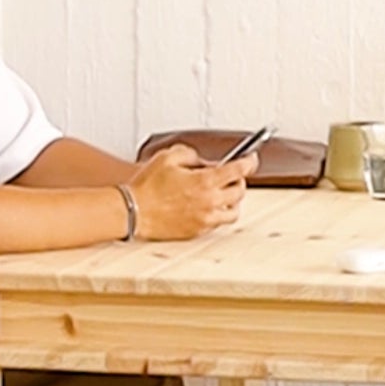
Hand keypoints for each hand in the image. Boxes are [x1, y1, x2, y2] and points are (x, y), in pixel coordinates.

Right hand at [126, 144, 253, 238]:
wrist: (133, 212)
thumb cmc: (147, 186)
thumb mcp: (168, 157)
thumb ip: (191, 154)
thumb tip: (203, 161)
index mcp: (205, 181)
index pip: (239, 170)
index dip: (249, 162)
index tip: (251, 159)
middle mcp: (209, 202)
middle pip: (240, 191)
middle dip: (238, 180)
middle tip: (231, 175)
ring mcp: (205, 219)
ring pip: (233, 211)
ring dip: (231, 200)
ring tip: (221, 194)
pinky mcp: (197, 231)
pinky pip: (217, 223)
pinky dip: (217, 213)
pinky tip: (207, 206)